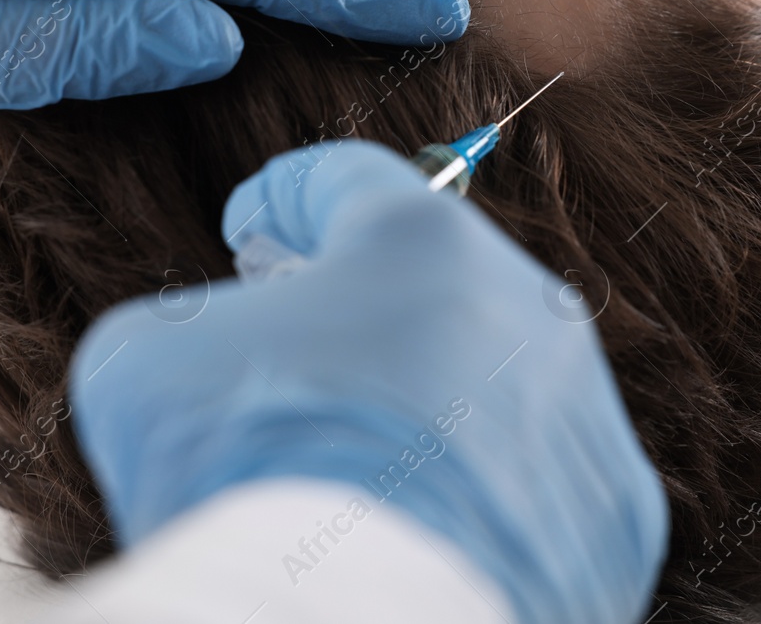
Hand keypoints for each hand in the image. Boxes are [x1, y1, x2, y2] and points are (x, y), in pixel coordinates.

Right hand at [68, 140, 667, 623]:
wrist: (356, 622)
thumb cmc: (245, 471)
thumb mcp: (146, 360)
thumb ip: (187, 324)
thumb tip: (214, 352)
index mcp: (421, 238)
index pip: (344, 181)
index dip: (282, 198)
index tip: (252, 229)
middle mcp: (526, 306)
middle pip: (430, 279)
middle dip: (358, 303)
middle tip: (294, 344)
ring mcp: (583, 413)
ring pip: (491, 379)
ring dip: (425, 399)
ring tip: (351, 460)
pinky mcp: (614, 515)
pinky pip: (532, 481)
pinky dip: (478, 493)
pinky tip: (417, 526)